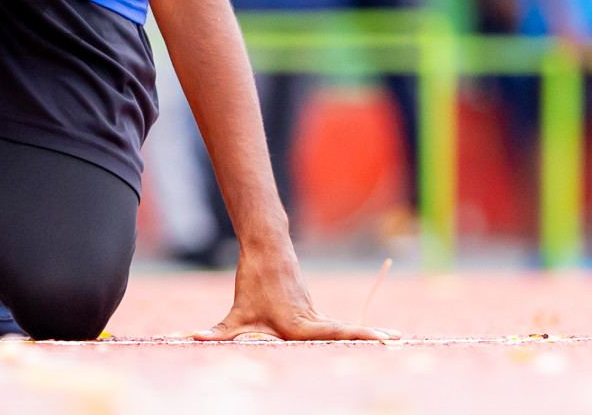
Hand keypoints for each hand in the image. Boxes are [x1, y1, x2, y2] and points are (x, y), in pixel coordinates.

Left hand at [193, 244, 398, 342]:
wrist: (265, 249)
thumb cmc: (252, 283)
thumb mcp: (235, 315)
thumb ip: (218, 333)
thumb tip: (192, 339)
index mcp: (297, 325)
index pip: (331, 334)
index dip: (356, 337)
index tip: (381, 338)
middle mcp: (310, 321)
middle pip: (343, 334)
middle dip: (370, 339)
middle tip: (399, 341)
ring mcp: (315, 315)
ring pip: (341, 330)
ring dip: (366, 336)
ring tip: (397, 340)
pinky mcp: (313, 313)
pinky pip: (334, 327)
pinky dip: (352, 334)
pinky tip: (375, 337)